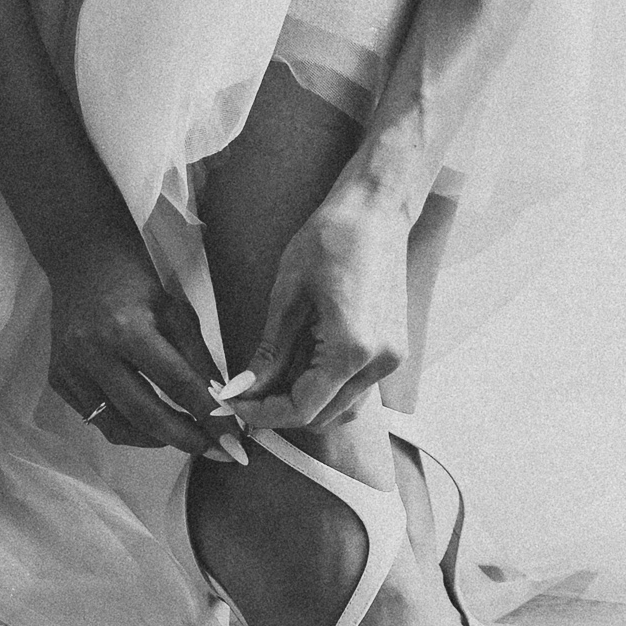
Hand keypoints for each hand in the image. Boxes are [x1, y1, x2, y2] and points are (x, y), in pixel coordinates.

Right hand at [46, 238, 231, 454]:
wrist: (80, 260)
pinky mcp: (57, 378)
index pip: (176, 383)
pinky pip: (94, 418)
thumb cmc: (135, 281)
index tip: (232, 438)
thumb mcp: (175, 311)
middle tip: (211, 450)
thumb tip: (220, 405)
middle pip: (143, 414)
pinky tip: (145, 421)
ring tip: (179, 435)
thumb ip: (196, 358)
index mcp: (128, 329)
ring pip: (116, 426)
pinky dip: (125, 426)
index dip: (208, 414)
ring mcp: (70, 368)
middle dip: (183, 438)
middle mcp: (94, 353)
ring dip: (153, 440)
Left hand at [233, 186, 411, 430]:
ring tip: (266, 382)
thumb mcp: (287, 295)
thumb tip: (243, 390)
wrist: (376, 209)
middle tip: (243, 395)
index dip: (262, 414)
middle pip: (324, 416)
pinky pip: (356, 386)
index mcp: (351, 350)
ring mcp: (392, 358)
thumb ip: (268, 352)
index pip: (302, 408)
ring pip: (343, 407)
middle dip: (280, 411)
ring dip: (305, 402)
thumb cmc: (330, 239)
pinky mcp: (393, 349)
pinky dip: (326, 387)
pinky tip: (298, 366)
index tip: (232, 403)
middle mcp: (379, 364)